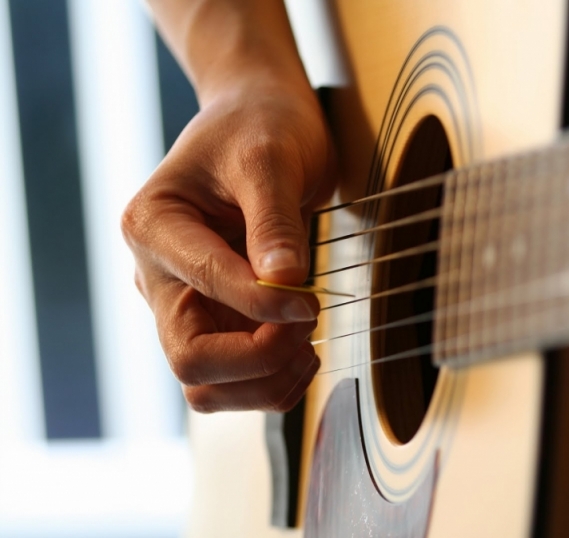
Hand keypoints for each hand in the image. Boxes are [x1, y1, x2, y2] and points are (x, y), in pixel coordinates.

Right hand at [122, 74, 335, 412]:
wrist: (261, 119)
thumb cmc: (260, 126)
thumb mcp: (271, 158)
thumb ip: (274, 221)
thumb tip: (284, 284)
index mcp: (153, 226)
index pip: (202, 286)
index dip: (263, 304)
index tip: (310, 298)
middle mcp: (159, 275)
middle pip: (191, 359)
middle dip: (259, 357)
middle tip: (308, 321)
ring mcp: (185, 303)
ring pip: (207, 386)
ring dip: (266, 381)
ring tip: (309, 341)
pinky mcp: (215, 319)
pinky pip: (233, 381)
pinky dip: (271, 382)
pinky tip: (303, 349)